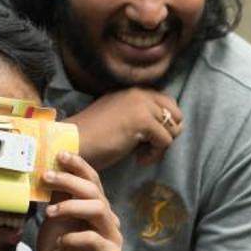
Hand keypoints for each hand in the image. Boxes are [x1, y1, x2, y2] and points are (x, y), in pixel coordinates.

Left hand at [35, 151, 125, 250]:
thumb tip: (54, 168)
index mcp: (97, 209)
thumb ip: (58, 196)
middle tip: (46, 177)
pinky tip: (62, 242)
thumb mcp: (54, 218)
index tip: (60, 155)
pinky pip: (94, 239)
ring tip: (51, 213)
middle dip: (70, 181)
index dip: (79, 166)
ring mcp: (113, 239)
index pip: (93, 181)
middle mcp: (109, 221)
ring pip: (99, 210)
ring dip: (71, 206)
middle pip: (96, 192)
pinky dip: (73, 237)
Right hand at [68, 88, 182, 169]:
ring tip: (140, 155)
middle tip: (149, 147)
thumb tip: (168, 126)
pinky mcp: (143, 120)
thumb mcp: (120, 118)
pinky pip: (165, 141)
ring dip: (159, 147)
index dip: (164, 124)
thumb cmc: (93, 136)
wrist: (75, 142)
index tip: (147, 139)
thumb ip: (140, 116)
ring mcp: (142, 105)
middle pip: (176, 115)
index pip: (167, 103)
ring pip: (172, 130)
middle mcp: (140, 93)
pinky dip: (155, 155)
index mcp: (133, 91)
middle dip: (167, 133)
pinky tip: (138, 159)